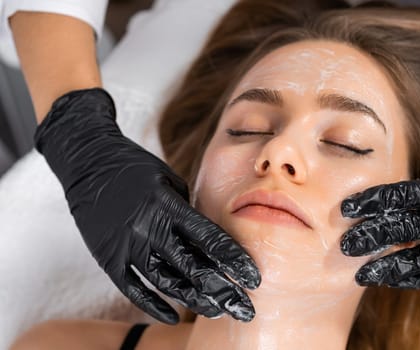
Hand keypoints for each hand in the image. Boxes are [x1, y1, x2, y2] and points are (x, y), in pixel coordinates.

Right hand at [34, 88, 260, 322]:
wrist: (89, 161)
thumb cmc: (138, 169)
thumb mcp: (171, 182)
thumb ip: (189, 214)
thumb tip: (211, 244)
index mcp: (169, 206)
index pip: (210, 239)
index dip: (235, 261)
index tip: (254, 278)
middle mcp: (149, 228)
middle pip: (193, 267)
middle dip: (223, 291)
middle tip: (245, 309)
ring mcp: (126, 245)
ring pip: (166, 282)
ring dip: (194, 300)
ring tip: (218, 312)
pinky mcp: (107, 257)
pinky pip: (133, 289)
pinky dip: (153, 305)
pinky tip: (173, 317)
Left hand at [340, 150, 419, 288]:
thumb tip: (388, 201)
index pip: (403, 195)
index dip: (372, 202)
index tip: (345, 208)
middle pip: (408, 228)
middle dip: (373, 237)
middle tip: (346, 245)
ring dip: (388, 268)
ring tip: (361, 274)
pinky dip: (411, 279)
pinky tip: (388, 280)